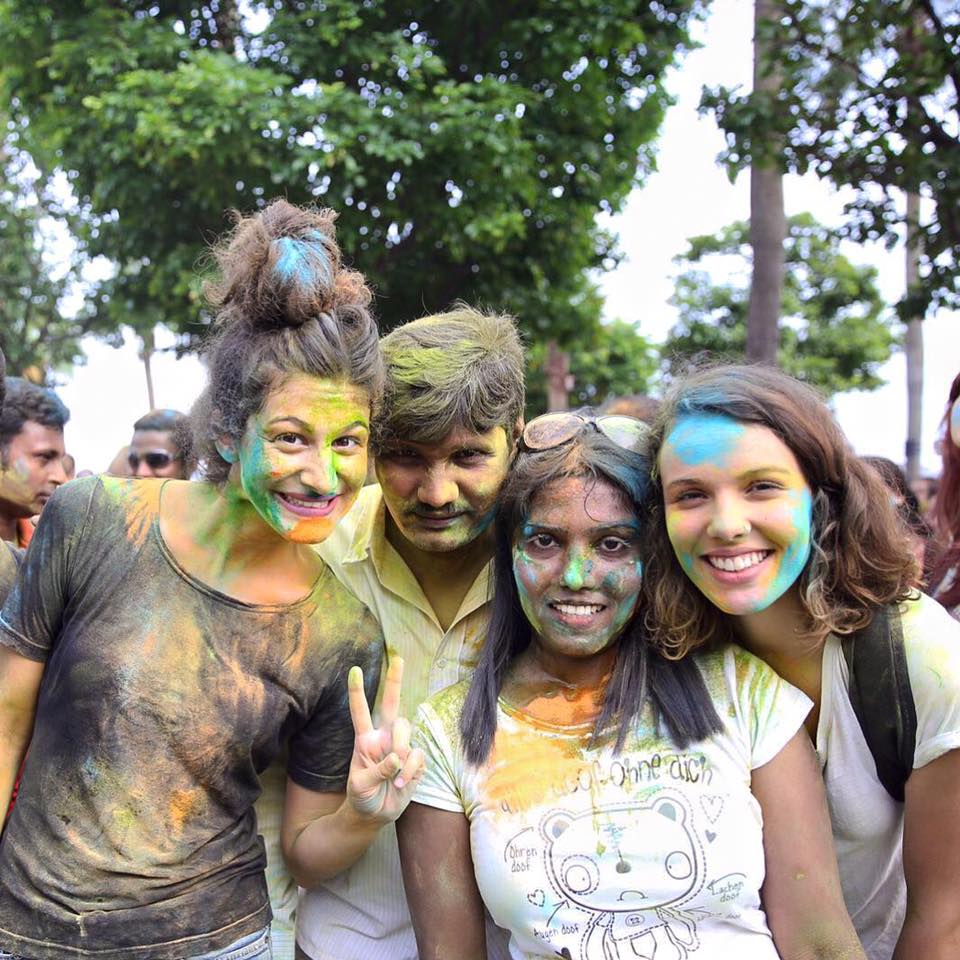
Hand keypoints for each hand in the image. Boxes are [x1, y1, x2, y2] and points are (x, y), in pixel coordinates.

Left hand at [346, 656, 424, 822]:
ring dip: (401, 751)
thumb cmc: (361, 796)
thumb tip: (396, 757)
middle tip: (398, 659)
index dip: (357, 691)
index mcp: (365, 740)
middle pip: (392, 704)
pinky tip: (401, 784)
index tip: (354, 669)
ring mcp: (401, 747)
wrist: (375, 815)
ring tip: (394, 776)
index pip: (360, 712)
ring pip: (406, 731)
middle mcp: (384, 737)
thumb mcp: (359, 786)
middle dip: (395, 681)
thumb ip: (376, 770)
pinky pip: (417, 756)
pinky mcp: (415, 760)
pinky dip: (409, 771)